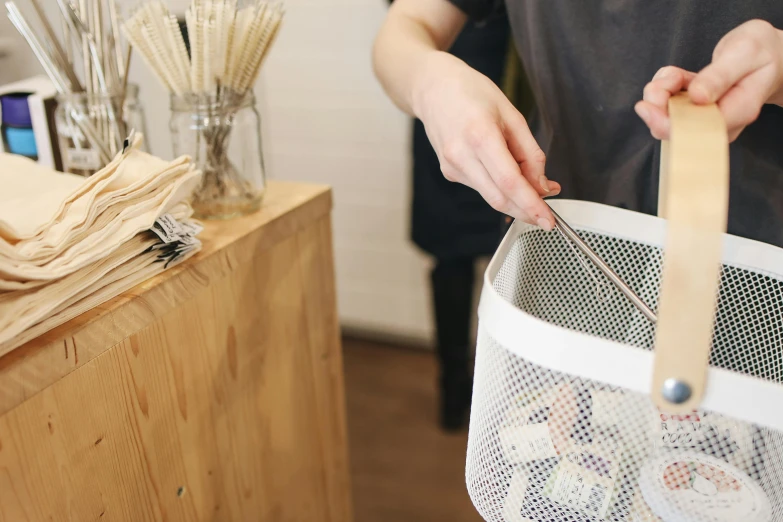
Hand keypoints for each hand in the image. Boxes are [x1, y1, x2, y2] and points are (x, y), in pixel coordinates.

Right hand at [412, 52, 559, 229]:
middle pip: (499, 198)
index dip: (531, 205)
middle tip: (547, 213)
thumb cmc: (471, 93)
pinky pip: (481, 188)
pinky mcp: (449, 172)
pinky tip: (505, 172)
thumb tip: (542, 185)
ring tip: (532, 183)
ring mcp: (452, 167)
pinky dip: (499, 188)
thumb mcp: (511, 114)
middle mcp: (461, 156)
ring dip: (515, 199)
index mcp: (480, 135)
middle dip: (526, 210)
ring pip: (491, 197)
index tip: (548, 220)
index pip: (510, 182)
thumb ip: (530, 153)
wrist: (432, 88)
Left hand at [635, 19, 782, 141]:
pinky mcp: (695, 112)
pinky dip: (664, 88)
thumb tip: (697, 97)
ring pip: (668, 117)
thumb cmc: (762, 53)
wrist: (771, 56)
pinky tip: (676, 76)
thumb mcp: (744, 54)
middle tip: (663, 80)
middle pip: (676, 129)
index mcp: (739, 112)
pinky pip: (669, 106)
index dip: (666, 122)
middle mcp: (721, 123)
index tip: (648, 105)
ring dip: (660, 93)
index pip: (696, 130)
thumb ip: (720, 76)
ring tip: (675, 74)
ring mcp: (706, 120)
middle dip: (658, 105)